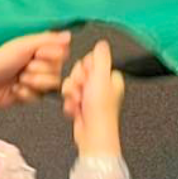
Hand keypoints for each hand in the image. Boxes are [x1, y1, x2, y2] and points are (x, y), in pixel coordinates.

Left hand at [0, 30, 70, 113]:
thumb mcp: (24, 45)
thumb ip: (48, 39)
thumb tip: (68, 35)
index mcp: (40, 48)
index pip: (63, 53)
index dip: (52, 56)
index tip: (38, 54)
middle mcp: (40, 64)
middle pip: (57, 70)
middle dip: (39, 71)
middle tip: (24, 68)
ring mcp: (36, 80)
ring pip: (50, 85)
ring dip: (33, 83)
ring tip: (19, 79)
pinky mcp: (31, 95)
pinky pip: (39, 97)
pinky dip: (26, 94)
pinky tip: (15, 89)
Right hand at [61, 40, 124, 156]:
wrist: (92, 134)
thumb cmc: (100, 109)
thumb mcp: (101, 76)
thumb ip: (101, 57)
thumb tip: (102, 43)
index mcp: (109, 76)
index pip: (89, 60)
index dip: (84, 68)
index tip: (88, 77)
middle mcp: (101, 85)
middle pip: (78, 71)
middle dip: (76, 82)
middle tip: (83, 91)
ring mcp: (90, 95)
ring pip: (71, 83)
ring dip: (71, 93)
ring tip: (79, 103)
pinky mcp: (81, 105)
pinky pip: (68, 96)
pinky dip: (69, 103)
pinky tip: (76, 109)